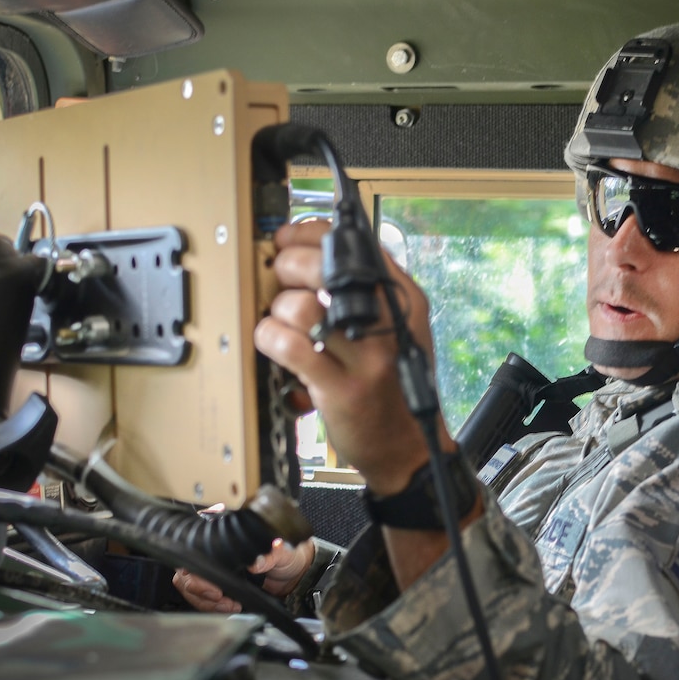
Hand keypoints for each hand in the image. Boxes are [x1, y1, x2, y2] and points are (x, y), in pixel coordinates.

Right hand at [172, 537, 314, 612]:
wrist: (294, 575)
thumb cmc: (287, 557)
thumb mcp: (284, 553)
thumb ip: (273, 555)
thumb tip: (257, 562)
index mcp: (226, 540)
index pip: (194, 552)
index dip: (197, 573)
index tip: (214, 589)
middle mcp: (215, 554)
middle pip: (186, 573)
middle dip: (200, 591)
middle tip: (221, 599)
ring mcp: (214, 571)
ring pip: (190, 589)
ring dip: (206, 602)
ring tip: (229, 605)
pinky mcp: (217, 587)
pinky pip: (202, 599)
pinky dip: (212, 607)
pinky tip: (228, 607)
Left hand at [254, 220, 457, 494]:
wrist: (407, 445)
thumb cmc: (393, 383)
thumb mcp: (395, 326)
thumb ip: (366, 289)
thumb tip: (309, 249)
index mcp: (403, 297)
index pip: (353, 242)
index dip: (309, 233)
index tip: (287, 239)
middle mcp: (390, 320)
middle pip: (324, 266)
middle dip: (289, 267)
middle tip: (280, 281)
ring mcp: (368, 356)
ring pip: (302, 305)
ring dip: (279, 310)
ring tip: (283, 324)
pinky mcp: (343, 388)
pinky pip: (290, 347)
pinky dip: (271, 340)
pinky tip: (275, 346)